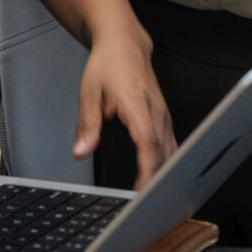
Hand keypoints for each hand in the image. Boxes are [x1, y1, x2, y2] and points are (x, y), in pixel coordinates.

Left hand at [71, 18, 175, 184]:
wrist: (125, 43)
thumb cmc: (107, 65)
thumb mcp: (89, 92)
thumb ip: (87, 125)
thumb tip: (80, 151)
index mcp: (137, 105)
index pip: (147, 143)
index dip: (147, 170)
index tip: (142, 191)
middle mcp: (156, 111)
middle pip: (163, 152)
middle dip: (157, 181)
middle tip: (147, 207)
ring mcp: (163, 114)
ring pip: (171, 150)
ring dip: (165, 175)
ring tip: (157, 200)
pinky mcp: (164, 117)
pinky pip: (171, 144)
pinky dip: (168, 164)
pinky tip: (163, 180)